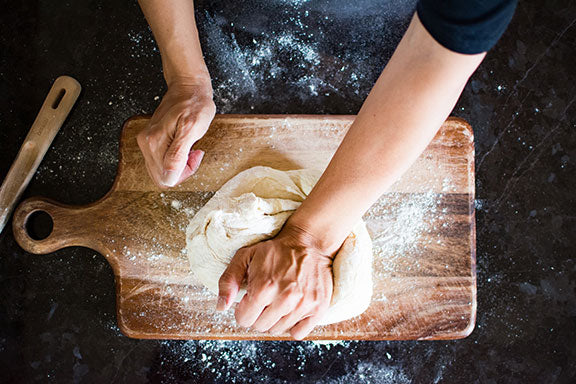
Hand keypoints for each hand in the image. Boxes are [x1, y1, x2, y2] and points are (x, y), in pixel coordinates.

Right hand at [137, 76, 215, 186]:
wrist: (188, 87)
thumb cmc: (194, 105)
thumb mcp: (192, 129)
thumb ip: (178, 155)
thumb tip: (168, 177)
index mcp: (154, 143)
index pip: (166, 178)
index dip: (184, 172)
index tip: (195, 155)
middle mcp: (145, 144)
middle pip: (162, 177)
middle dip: (182, 170)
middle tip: (194, 152)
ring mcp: (146, 142)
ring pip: (162, 170)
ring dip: (179, 165)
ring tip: (190, 147)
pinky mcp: (150, 140)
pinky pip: (161, 161)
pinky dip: (175, 159)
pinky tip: (184, 146)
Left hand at [217, 224, 334, 339]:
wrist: (309, 243)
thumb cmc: (275, 250)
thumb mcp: (245, 256)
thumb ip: (228, 281)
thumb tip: (220, 307)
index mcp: (264, 287)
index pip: (244, 319)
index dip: (244, 309)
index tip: (250, 299)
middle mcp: (285, 299)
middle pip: (260, 326)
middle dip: (259, 314)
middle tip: (266, 297)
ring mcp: (303, 305)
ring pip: (278, 330)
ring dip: (275, 318)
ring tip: (279, 299)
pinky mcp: (318, 308)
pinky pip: (298, 333)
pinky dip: (293, 325)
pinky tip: (292, 309)